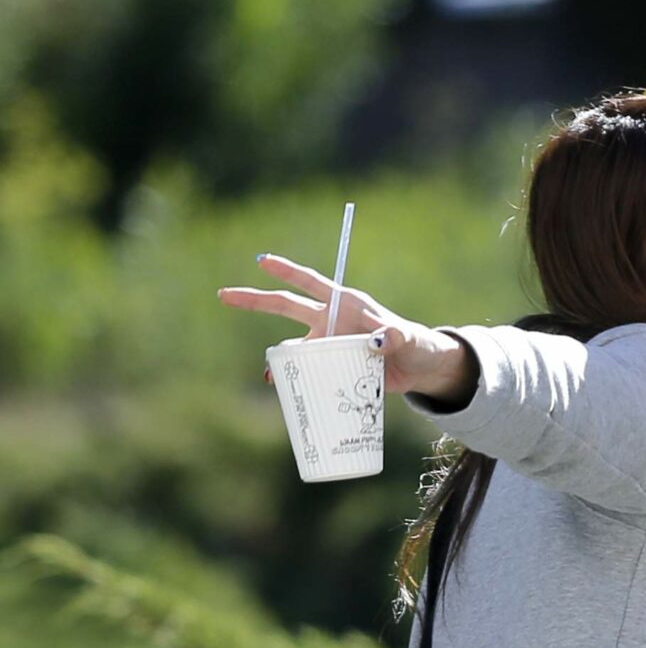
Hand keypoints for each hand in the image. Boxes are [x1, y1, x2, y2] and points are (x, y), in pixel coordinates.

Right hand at [217, 254, 476, 401]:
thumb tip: (377, 340)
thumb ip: (395, 336)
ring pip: (294, 345)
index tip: (262, 260)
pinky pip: (308, 369)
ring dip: (278, 357)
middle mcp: (332, 320)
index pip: (311, 283)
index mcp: (346, 304)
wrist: (420, 367)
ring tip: (270, 375)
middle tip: (224, 295)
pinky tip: (283, 387)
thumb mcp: (409, 338)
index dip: (287, 271)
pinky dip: (294, 377)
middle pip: (287, 307)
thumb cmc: (416, 344)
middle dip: (256, 301)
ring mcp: (330, 342)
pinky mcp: (334, 364)